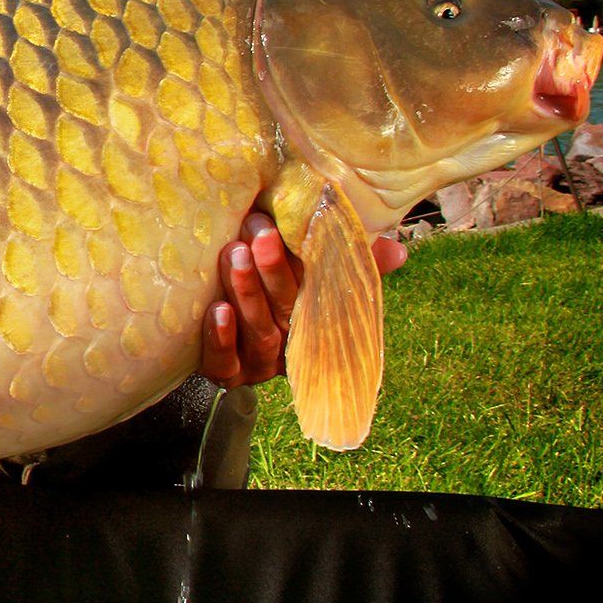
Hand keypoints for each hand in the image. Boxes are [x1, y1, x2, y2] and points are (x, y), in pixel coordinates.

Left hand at [200, 212, 407, 388]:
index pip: (316, 297)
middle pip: (285, 311)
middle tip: (259, 232)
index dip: (305, 265)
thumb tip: (398, 250)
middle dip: (273, 270)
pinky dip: (221, 337)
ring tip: (235, 255)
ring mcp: (255, 364)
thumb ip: (346, 262)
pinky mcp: (224, 374)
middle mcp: (287, 346)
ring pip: (257, 332)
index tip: (292, 227)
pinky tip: (217, 309)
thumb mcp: (303, 273)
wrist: (204, 325)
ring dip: (247, 293)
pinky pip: (224, 363)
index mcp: (310, 323)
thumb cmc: (264, 290)